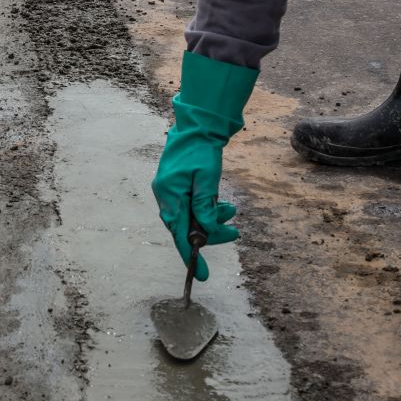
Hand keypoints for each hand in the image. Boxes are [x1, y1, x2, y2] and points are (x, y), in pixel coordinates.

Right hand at [152, 126, 237, 278]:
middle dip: (210, 233)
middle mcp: (165, 195)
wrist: (197, 125)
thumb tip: (206, 230)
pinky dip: (206, 209)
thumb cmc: (202, 148)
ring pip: (190, 217)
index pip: (179, 233)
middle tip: (235, 232)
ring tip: (232, 210)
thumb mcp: (207, 178)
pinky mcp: (175, 186)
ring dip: (211, 219)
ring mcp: (169, 191)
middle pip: (186, 227)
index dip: (191, 255)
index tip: (201, 275)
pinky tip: (221, 203)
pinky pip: (190, 206)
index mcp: (170, 195)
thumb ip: (205, 206)